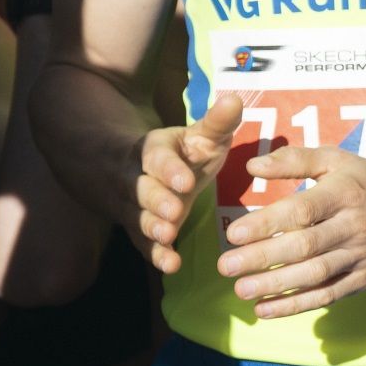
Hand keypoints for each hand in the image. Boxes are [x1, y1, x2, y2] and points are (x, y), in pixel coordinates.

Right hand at [132, 96, 243, 272]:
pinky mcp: (141, 230)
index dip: (169, 170)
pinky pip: (144, 244)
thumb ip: (217, 123)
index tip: (184, 181)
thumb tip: (235, 99)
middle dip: (157, 201)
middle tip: (173, 212)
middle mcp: (138, 179)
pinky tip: (171, 265)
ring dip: (152, 228)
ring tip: (167, 237)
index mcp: (153, 151)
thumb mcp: (198, 136)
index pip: (157, 160)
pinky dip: (157, 255)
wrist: (131, 170)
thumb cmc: (181, 153)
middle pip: (143, 190)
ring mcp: (136, 207)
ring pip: (139, 218)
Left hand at [215, 147, 365, 317]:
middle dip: (262, 259)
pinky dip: (297, 305)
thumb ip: (296, 160)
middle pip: (305, 246)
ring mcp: (362, 256)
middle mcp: (354, 226)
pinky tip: (266, 309)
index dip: (267, 223)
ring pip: (315, 274)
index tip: (234, 234)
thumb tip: (253, 166)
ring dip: (276, 285)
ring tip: (241, 290)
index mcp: (345, 193)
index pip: (302, 211)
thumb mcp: (339, 160)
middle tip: (225, 267)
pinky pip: (329, 295)